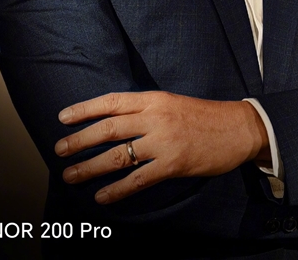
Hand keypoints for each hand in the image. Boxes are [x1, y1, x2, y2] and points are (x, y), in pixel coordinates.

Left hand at [55, 92, 268, 203]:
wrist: (238, 128)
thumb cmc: (204, 116)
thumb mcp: (172, 103)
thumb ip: (145, 110)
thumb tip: (114, 123)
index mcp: (154, 98)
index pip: (111, 102)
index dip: (85, 109)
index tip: (63, 117)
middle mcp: (155, 117)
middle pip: (109, 128)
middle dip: (80, 140)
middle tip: (59, 150)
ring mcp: (164, 141)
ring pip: (118, 155)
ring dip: (90, 167)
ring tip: (71, 176)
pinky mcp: (173, 164)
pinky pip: (138, 179)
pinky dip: (117, 189)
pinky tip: (102, 197)